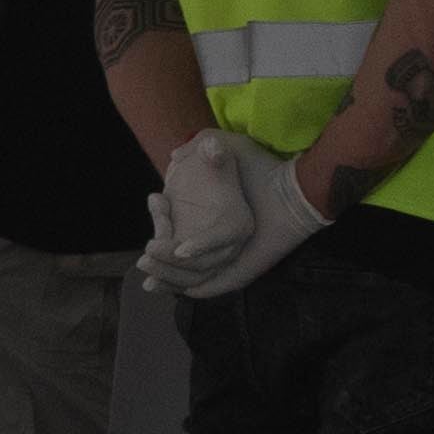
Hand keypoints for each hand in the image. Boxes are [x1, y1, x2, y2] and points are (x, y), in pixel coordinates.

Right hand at [143, 132, 319, 300]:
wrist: (291, 192)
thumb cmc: (262, 168)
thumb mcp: (229, 148)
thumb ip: (203, 146)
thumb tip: (172, 156)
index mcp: (213, 223)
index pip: (177, 235)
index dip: (159, 231)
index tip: (148, 217)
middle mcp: (220, 246)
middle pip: (178, 263)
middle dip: (156, 262)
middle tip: (142, 256)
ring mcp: (229, 262)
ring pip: (189, 278)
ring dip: (166, 276)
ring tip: (147, 265)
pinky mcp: (239, 274)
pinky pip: (210, 288)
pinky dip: (188, 287)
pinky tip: (169, 283)